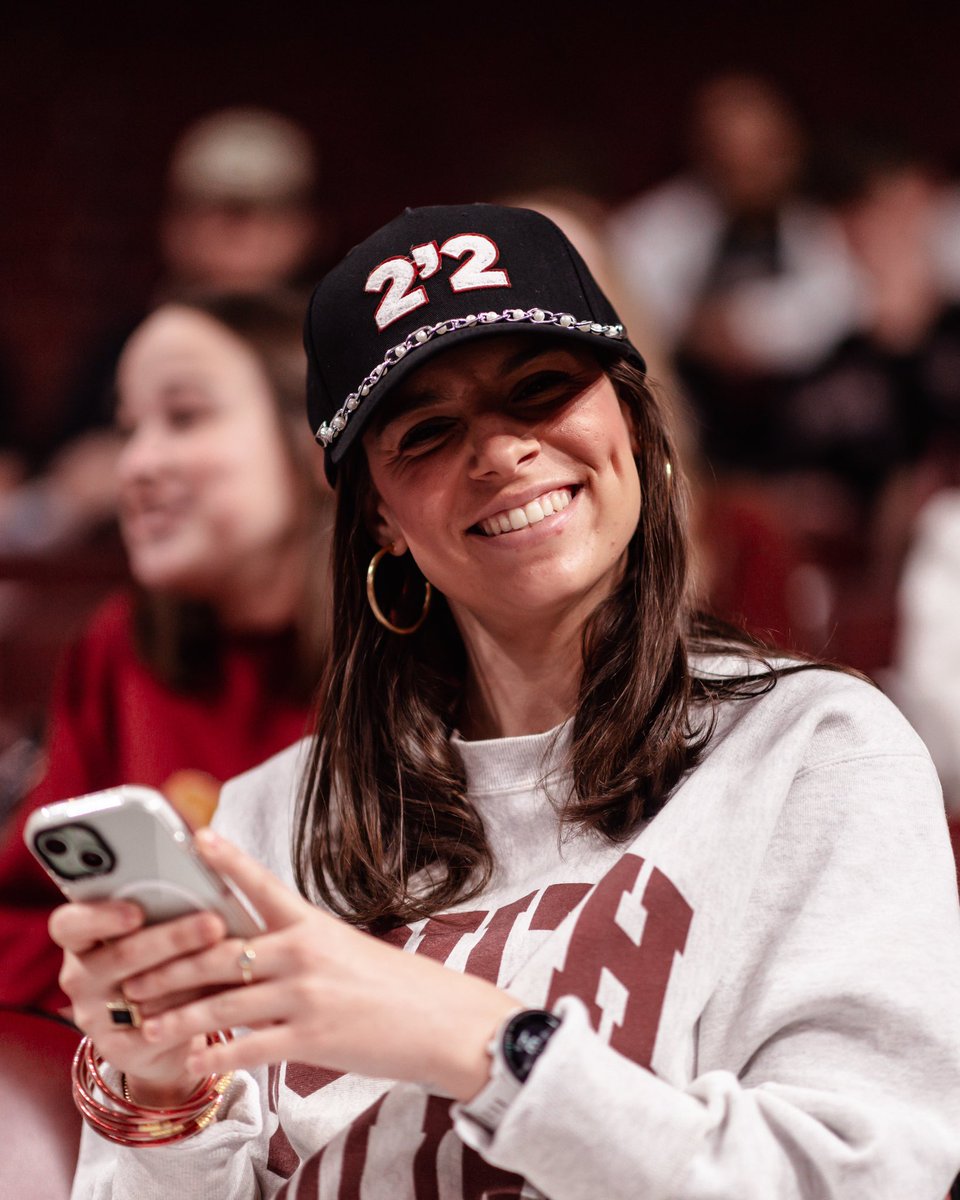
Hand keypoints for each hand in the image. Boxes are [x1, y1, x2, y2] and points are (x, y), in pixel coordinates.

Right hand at [50, 898, 230, 1102]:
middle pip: (121, 956)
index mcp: (81, 940)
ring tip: (231, 955)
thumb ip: (165, 907)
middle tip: (213, 924)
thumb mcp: (153, 931)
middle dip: (173, 938)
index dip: (98, 917)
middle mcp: (81, 978)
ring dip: (190, 973)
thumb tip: (209, 877)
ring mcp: (96, 1018)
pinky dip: (194, 1008)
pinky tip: (224, 992)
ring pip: (144, 993)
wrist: (162, 1029)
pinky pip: (160, 1028)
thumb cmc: (162, 960)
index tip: (136, 911)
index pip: (68, 924)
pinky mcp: (121, 1050)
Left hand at [124, 828, 519, 1099]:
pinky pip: (248, 1048)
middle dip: (168, 967)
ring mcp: (305, 996)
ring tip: (144, 1025)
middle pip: (219, 953)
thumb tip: (247, 946)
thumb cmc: (392, 983)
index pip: (261, 884)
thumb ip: (297, 944)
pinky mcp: (310, 1038)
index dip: (226, 860)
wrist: (441, 1020)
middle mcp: (302, 953)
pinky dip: (215, 1057)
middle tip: (131, 975)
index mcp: (311, 923)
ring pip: (222, 1004)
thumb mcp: (344, 948)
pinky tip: (192, 1063)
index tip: (196, 837)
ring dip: (177, 1016)